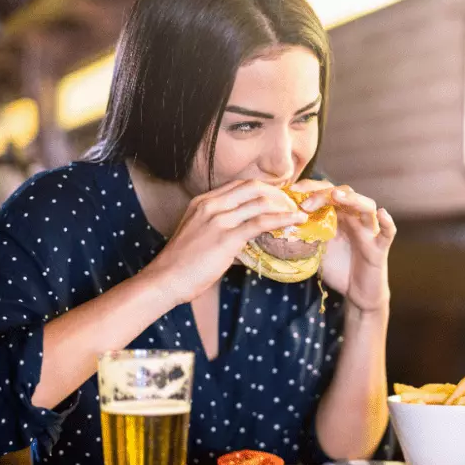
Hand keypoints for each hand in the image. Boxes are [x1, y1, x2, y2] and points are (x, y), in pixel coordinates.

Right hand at [142, 180, 307, 304]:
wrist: (165, 279)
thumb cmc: (182, 265)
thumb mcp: (200, 237)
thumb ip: (222, 232)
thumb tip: (246, 242)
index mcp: (203, 202)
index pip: (241, 185)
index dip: (264, 189)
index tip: (279, 198)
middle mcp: (211, 204)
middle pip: (253, 186)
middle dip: (277, 193)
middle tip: (293, 204)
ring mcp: (218, 219)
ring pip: (260, 202)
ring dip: (284, 206)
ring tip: (299, 213)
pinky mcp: (226, 237)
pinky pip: (261, 222)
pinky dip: (282, 219)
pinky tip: (295, 221)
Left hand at [291, 180, 395, 312]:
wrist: (357, 292)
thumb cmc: (337, 268)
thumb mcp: (315, 249)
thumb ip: (302, 235)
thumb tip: (274, 227)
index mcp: (338, 215)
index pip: (326, 192)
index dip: (310, 188)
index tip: (291, 191)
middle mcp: (355, 218)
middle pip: (345, 193)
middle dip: (324, 194)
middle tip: (305, 202)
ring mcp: (369, 231)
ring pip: (367, 206)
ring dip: (353, 199)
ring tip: (337, 196)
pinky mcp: (380, 247)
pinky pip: (388, 232)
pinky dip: (388, 223)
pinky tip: (382, 214)